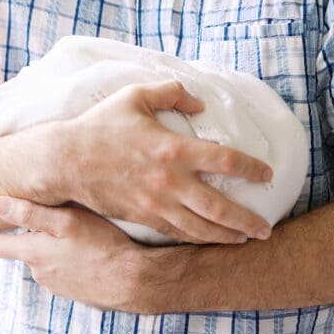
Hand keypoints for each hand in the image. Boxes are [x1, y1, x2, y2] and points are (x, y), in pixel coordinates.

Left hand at [0, 197, 152, 309]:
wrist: (133, 281)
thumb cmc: (102, 245)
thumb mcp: (67, 222)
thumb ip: (31, 213)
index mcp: (35, 254)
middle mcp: (41, 272)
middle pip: (26, 251)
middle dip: (25, 240)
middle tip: (27, 229)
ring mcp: (59, 285)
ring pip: (47, 260)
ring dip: (52, 249)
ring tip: (72, 235)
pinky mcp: (76, 291)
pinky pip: (64, 271)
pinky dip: (69, 261)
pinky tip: (86, 252)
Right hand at [56, 79, 273, 244]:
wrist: (65, 160)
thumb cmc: (101, 125)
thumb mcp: (135, 96)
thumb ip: (171, 92)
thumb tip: (198, 102)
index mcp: (173, 148)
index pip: (225, 160)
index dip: (251, 168)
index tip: (267, 173)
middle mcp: (169, 181)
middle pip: (219, 207)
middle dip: (247, 220)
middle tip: (266, 228)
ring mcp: (156, 204)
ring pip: (200, 228)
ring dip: (226, 235)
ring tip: (246, 239)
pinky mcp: (142, 217)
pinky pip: (177, 233)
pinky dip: (197, 240)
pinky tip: (210, 241)